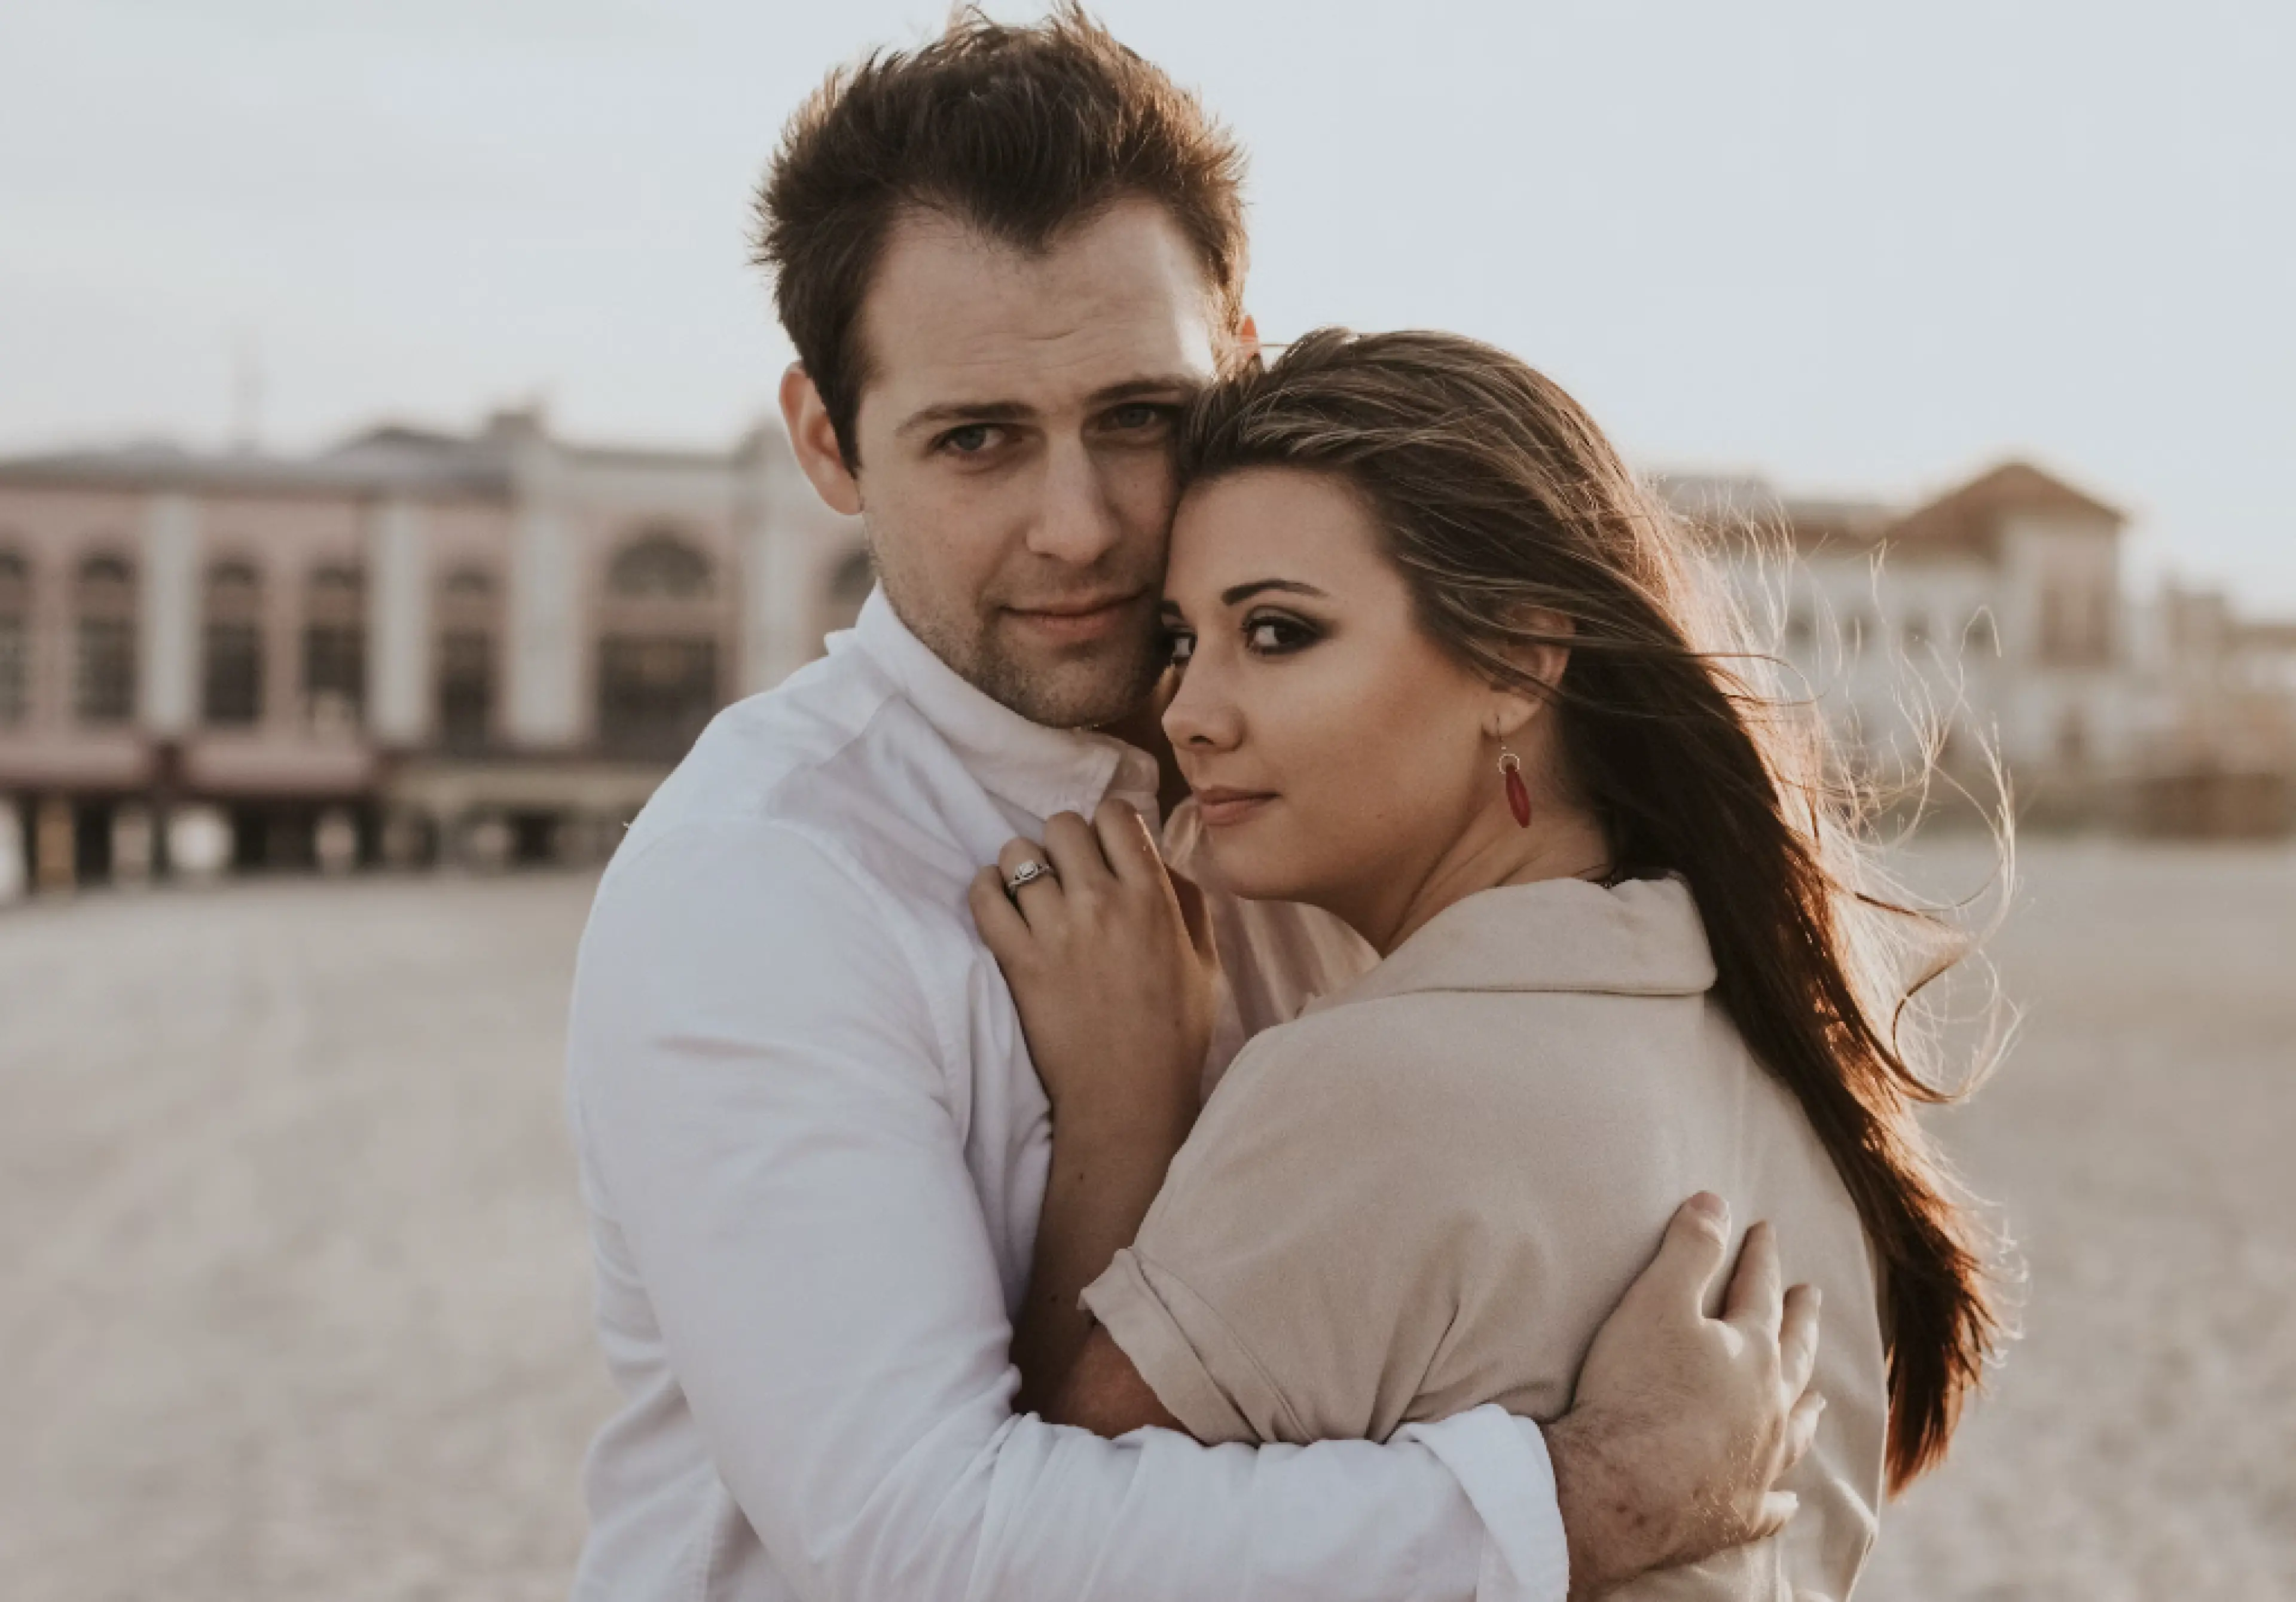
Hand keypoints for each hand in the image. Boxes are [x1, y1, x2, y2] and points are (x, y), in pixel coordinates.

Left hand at [969, 800, 1218, 1144]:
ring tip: (1030, 892)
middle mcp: (1103, 902)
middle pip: (1062, 825)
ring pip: (1019, 853)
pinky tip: (999, 904)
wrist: (1129, 1098)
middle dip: (1063, 843)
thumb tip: (1158, 859)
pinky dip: (986, 891)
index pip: (1115, 816)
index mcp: (1153, 897)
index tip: (1103, 849)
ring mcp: (1056, 930)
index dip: (1105, 826)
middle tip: (1066, 873)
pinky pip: (984, 897)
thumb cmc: (1174, 1035)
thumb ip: (1187, 902)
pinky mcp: (1018, 960)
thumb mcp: (1205, 962)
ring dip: (1023, 866)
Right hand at [1546, 1194, 1823, 1598]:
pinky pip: (1772, 1505)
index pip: (1761, 1291)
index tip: (1765, 1231)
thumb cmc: (1635, 1390)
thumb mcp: (1656, 1301)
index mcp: (1751, 1352)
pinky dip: (1783, 1499)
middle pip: (1793, 1355)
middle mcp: (1769, 1408)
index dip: (1761, 1257)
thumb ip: (1690, 1249)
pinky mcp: (1736, 1513)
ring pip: (1796, 1429)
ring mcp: (1759, 1465)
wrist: (1616, 1490)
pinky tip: (1790, 1499)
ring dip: (1806, 1407)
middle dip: (1800, 1321)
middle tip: (1810, 1297)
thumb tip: (1718, 1201)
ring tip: (1816, 1395)